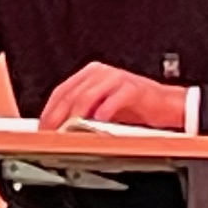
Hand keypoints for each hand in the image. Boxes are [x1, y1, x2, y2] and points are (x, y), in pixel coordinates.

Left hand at [38, 62, 185, 129]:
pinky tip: (98, 121)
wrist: (164, 104)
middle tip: (52, 133)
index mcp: (90, 74)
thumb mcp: (100, 107)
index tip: (43, 128)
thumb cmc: (132, 107)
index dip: (50, 111)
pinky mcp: (133, 88)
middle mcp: (101, 73)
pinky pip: (114, 99)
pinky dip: (104, 111)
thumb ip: (81, 112)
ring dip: (76, 115)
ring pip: (88, 96)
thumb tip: (58, 128)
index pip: (62, 91)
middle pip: (72, 94)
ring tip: (69, 129)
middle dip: (58, 116)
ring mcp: (117, 79)